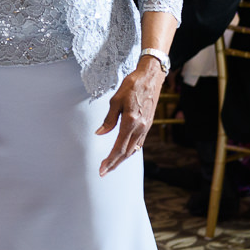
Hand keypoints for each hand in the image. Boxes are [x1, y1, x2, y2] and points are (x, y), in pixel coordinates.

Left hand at [95, 57, 162, 174]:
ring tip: (112, 164)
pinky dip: (130, 150)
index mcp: (130, 122)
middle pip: (126, 153)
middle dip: (114, 164)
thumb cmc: (132, 85)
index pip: (118, 148)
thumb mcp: (116, 100)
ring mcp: (145, 127)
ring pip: (133, 149)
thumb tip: (100, 133)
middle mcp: (140, 128)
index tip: (102, 169)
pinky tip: (125, 152)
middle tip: (104, 172)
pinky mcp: (148, 124)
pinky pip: (139, 142)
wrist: (150, 77)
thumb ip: (109, 119)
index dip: (110, 160)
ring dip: (122, 159)